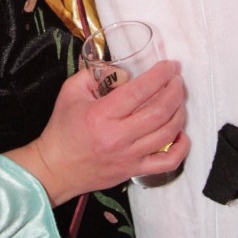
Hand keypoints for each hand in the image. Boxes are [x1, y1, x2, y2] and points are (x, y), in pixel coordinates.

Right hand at [7, 60, 189, 204]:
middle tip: (177, 79)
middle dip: (175, 91)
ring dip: (179, 112)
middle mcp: (119, 136)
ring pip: (167, 133)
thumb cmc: (62, 129)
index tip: (169, 66)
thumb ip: (94, 75)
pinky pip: (167, 163)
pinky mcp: (134, 171)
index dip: (160, 75)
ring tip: (179, 99)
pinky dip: (181, 147)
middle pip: (159, 111)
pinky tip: (181, 133)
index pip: (139, 91)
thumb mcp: (70, 92)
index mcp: (102, 114)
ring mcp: (129, 156)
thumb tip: (123, 72)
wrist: (55, 168)